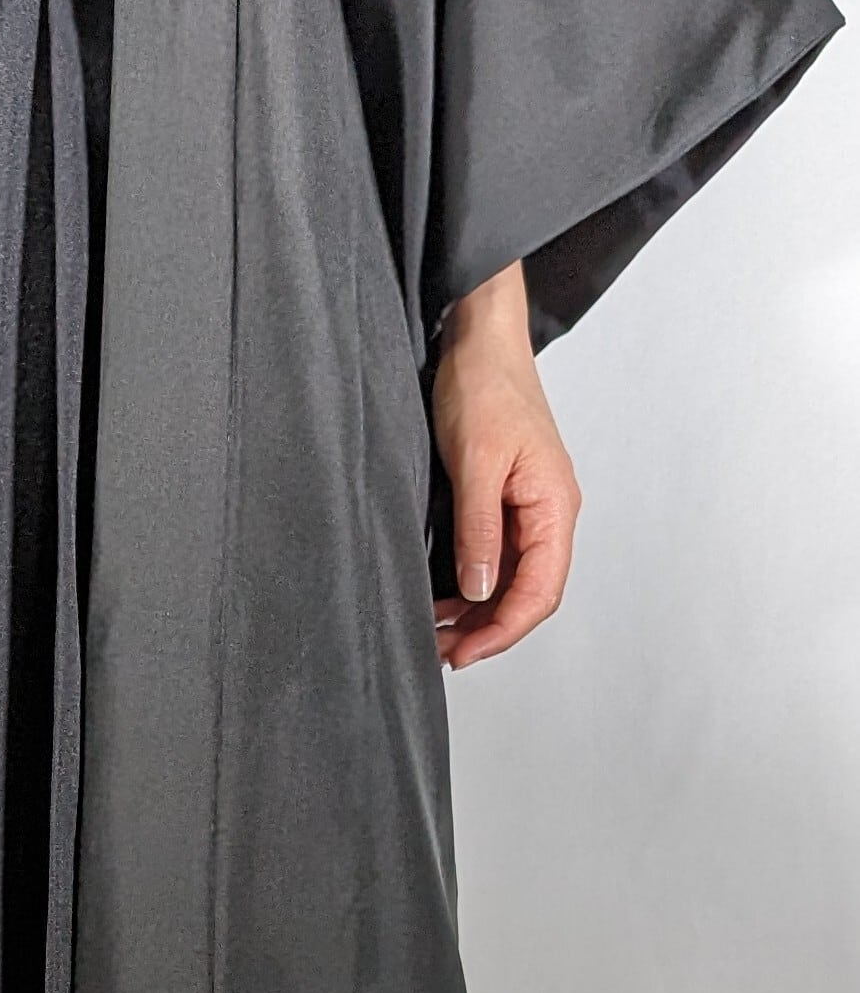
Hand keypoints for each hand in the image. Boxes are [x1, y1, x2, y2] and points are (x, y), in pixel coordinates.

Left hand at [430, 259, 581, 670]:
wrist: (478, 339)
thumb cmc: (482, 387)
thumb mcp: (474, 460)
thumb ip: (479, 528)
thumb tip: (482, 590)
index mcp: (554, 505)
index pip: (540, 589)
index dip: (504, 630)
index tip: (466, 653)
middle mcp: (550, 511)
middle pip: (529, 590)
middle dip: (489, 627)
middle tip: (442, 650)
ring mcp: (529, 504)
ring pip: (513, 574)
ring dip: (478, 607)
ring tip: (437, 629)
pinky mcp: (506, 494)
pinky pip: (498, 550)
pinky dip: (474, 577)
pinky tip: (443, 590)